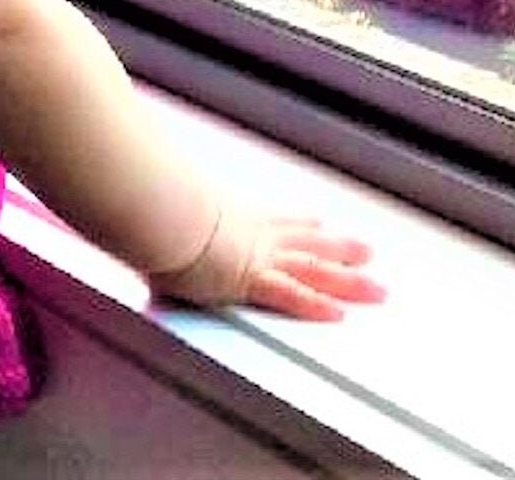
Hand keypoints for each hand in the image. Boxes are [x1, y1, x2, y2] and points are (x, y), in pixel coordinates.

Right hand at [148, 212, 385, 321]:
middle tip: (366, 251)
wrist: (162, 209)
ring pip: (312, 269)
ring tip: (376, 287)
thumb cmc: (158, 203)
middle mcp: (252, 234)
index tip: (319, 223)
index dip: (300, 223)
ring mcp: (257, 256)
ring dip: (346, 279)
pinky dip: (315, 303)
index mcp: (232, 214)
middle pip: (305, 243)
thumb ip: (160, 209)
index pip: (275, 220)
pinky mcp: (251, 279)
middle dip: (339, 249)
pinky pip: (291, 294)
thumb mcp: (163, 203)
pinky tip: (340, 312)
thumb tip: (139, 202)